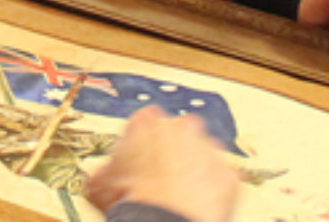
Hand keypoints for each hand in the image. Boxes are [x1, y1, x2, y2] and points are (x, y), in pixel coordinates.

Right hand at [86, 106, 239, 221]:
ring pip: (201, 156)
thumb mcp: (99, 183)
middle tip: (160, 180)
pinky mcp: (229, 173)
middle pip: (178, 134)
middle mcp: (183, 126)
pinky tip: (195, 207)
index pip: (144, 122)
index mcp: (148, 121)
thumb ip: (105, 169)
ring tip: (178, 198)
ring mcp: (210, 149)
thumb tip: (102, 174)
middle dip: (171, 152)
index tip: (137, 163)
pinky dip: (211, 191)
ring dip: (193, 171)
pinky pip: (220, 180)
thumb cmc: (128, 202)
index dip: (140, 144)